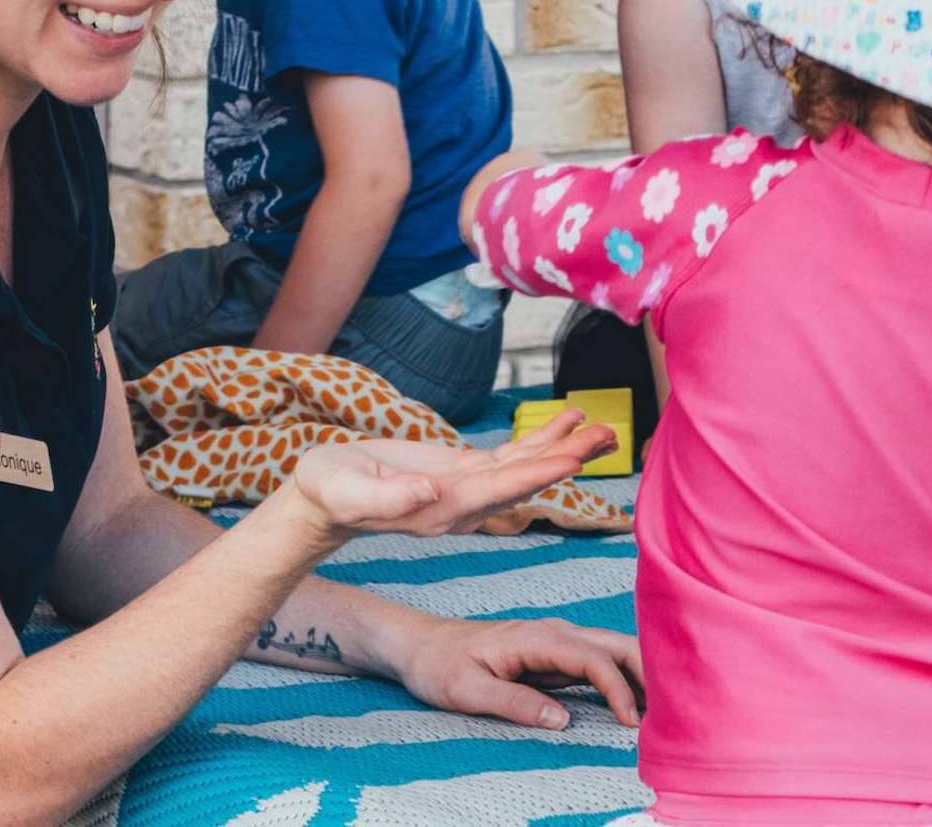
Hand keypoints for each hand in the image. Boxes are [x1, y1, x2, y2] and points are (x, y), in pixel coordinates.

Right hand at [291, 408, 616, 539]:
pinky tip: (565, 422)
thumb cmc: (329, 492)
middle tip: (609, 436)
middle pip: (527, 480)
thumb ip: (389, 497)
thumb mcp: (348, 492)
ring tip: (602, 426)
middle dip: (568, 458)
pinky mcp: (462, 473)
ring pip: (525, 467)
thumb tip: (432, 490)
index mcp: (443, 508)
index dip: (540, 472)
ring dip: (564, 447)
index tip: (574, 457)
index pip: (502, 489)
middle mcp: (465, 504)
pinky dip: (539, 440)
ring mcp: (467, 490)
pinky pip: (510, 457)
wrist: (322, 499)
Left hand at [393, 615, 643, 730]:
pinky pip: (598, 663)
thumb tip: (561, 719)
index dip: (618, 687)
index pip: (592, 657)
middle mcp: (552, 633)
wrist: (419, 645)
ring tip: (668, 706)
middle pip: (615, 644)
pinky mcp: (553, 656)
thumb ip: (513, 702)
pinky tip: (639, 700)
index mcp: (535, 638)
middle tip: (676, 706)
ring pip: (611, 650)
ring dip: (641, 673)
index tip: (632, 721)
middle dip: (649, 670)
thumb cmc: (439, 666)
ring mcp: (555, 642)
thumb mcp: (466, 690)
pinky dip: (624, 678)